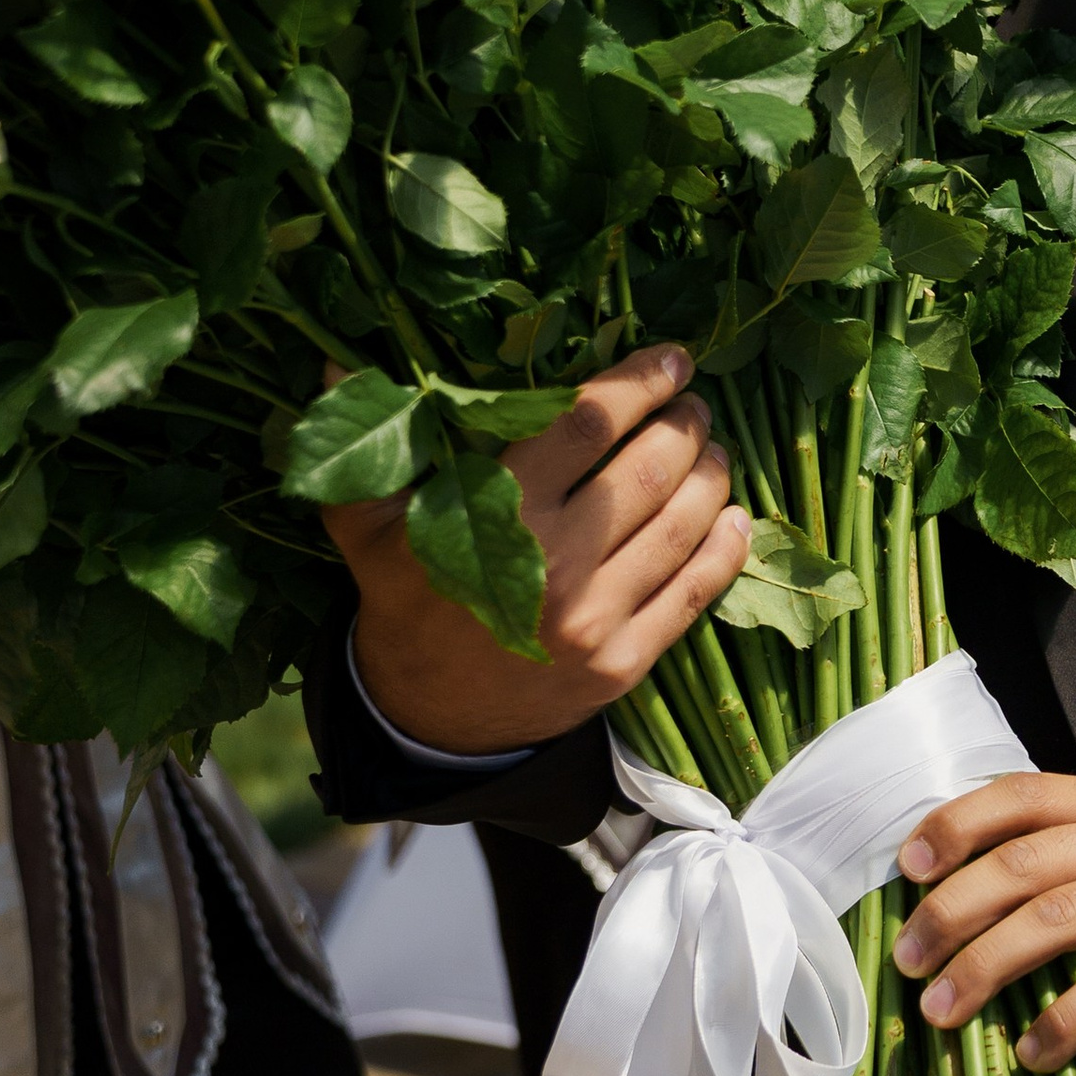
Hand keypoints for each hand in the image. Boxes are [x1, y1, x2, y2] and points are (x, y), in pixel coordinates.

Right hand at [327, 345, 750, 752]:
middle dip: (685, 424)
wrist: (424, 717)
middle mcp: (554, 565)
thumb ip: (371, 446)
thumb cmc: (403, 600)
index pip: (587, 425)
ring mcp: (595, 619)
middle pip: (649, 471)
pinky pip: (694, 594)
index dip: (637, 383)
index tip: (670, 358)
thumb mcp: (365, 524)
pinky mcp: (623, 664)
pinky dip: (725, 549)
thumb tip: (340, 364)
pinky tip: (734, 517)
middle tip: (694, 402)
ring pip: (681, 527)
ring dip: (712, 477)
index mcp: (496, 515)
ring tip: (713, 450)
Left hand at [892, 773, 1075, 1072]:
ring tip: (944, 1012)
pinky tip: (1037, 1053)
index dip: (957, 825)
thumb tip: (971, 898)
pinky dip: (1068, 1018)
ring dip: (990, 966)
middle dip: (953, 911)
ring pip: (1058, 916)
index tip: (907, 869)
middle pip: (1025, 862)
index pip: (1022, 794)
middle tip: (909, 961)